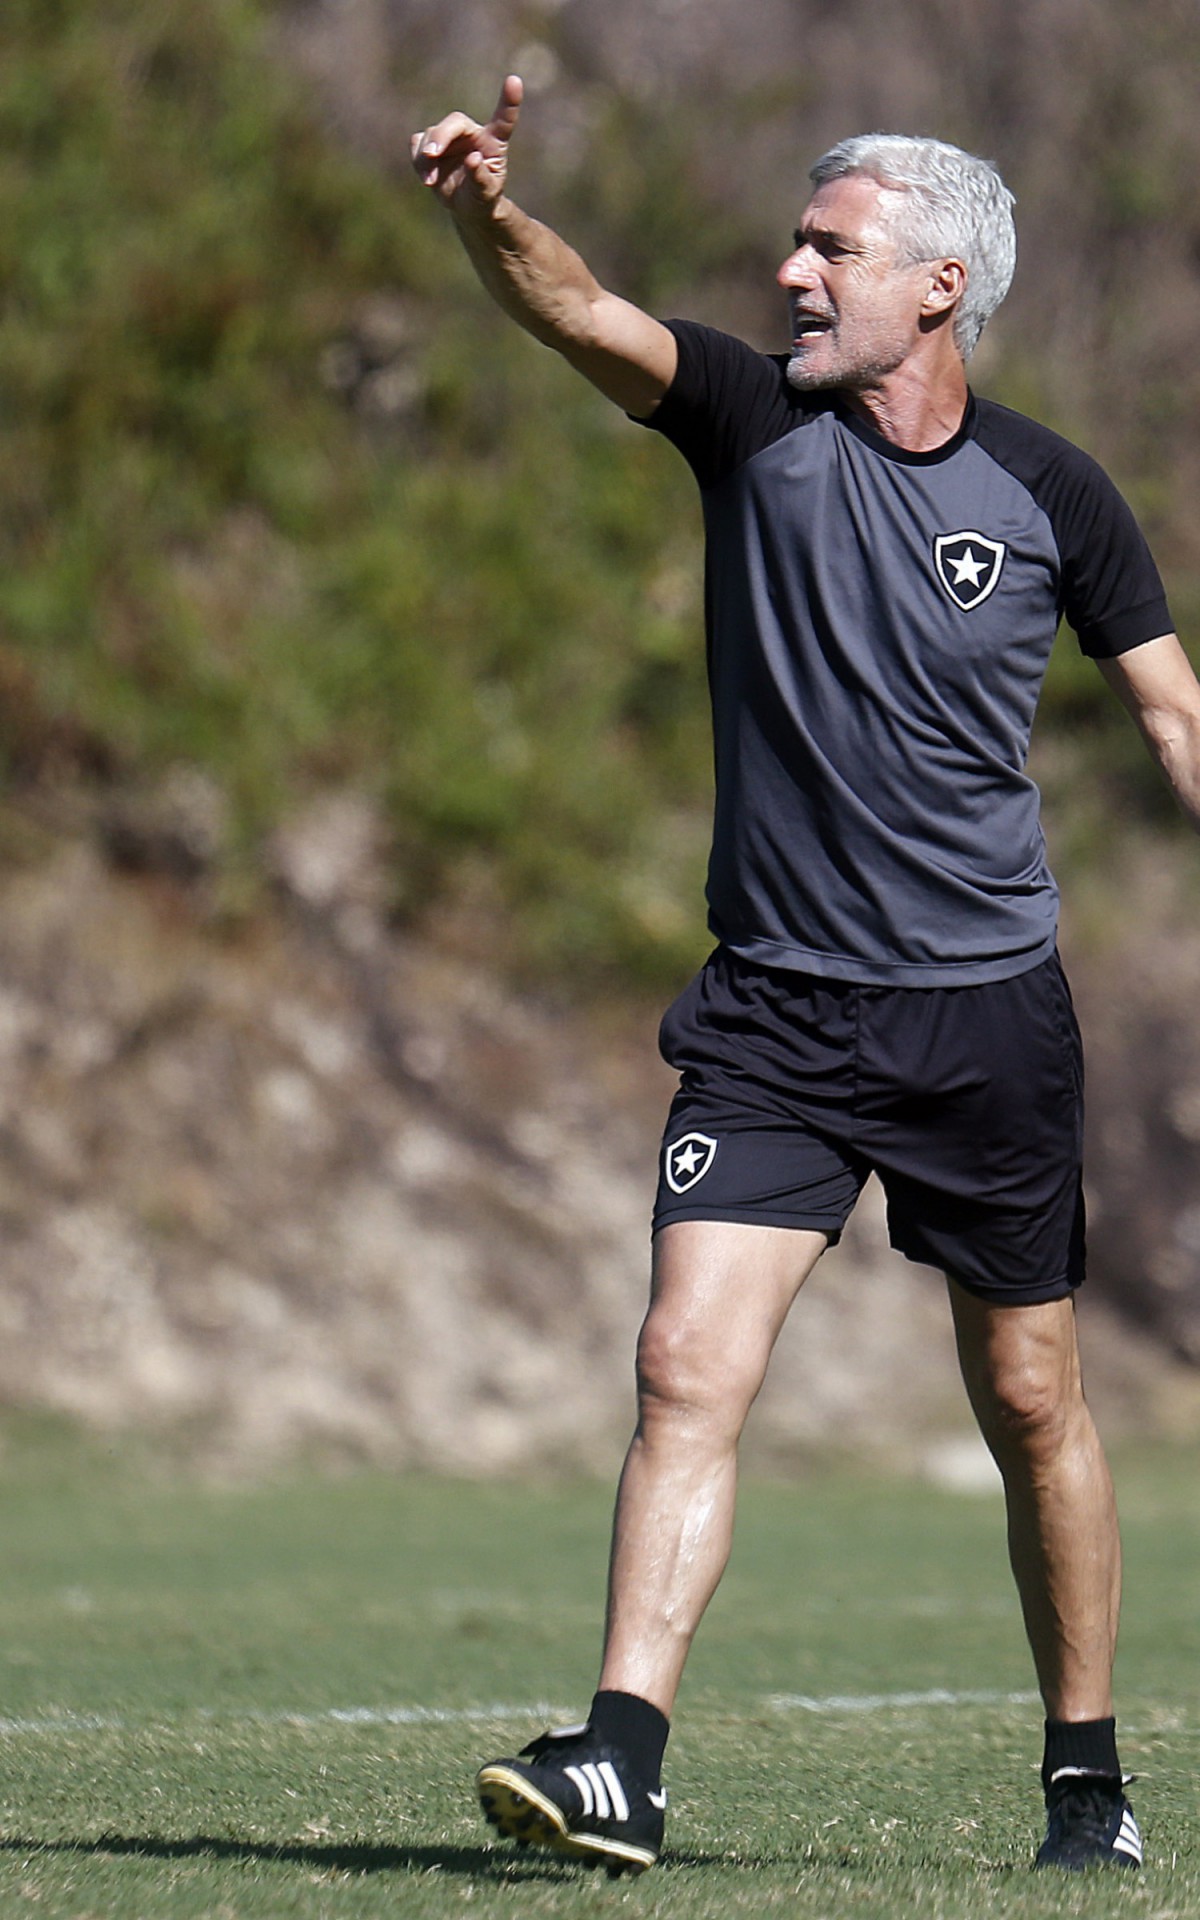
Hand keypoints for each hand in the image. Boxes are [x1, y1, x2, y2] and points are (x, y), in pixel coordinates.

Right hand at [411, 74, 522, 216]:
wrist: (465, 206)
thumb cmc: (481, 198)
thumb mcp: (485, 194)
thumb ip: (481, 177)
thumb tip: (474, 158)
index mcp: (494, 142)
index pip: (503, 120)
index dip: (509, 101)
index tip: (514, 81)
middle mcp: (472, 134)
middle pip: (455, 122)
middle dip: (441, 136)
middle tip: (432, 154)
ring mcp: (450, 137)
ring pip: (432, 133)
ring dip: (426, 157)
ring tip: (430, 182)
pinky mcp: (430, 144)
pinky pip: (417, 143)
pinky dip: (418, 160)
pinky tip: (427, 178)